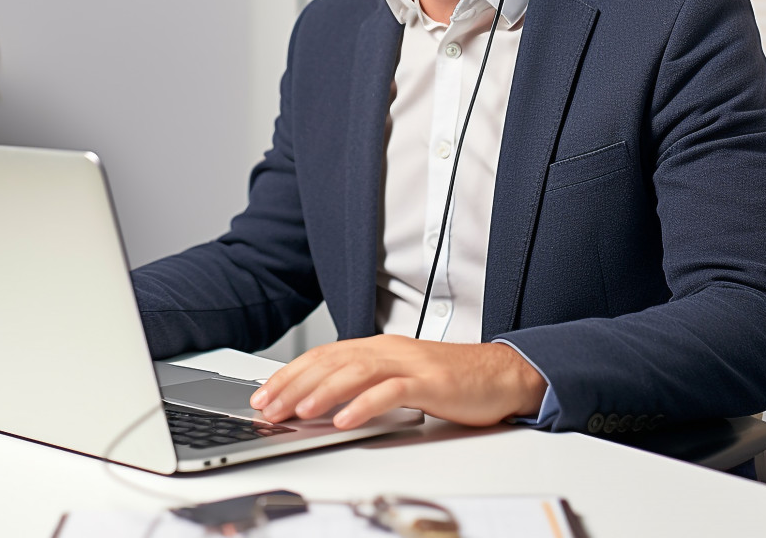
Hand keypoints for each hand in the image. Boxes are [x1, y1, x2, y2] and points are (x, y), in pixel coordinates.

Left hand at [248, 335, 546, 429]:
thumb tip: (323, 401)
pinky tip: (345, 419)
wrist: (499, 374)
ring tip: (297, 411)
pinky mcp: (430, 382)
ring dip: (323, 392)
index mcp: (378, 347)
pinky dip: (365, 405)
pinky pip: (392, 392)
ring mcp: (409, 363)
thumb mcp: (399, 377)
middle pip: (332, 362)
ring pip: (356, 373)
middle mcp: (388, 349)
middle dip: (295, 384)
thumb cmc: (449, 380)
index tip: (265, 393)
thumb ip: (366, 383)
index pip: (324, 356)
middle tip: (269, 405)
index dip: (291, 373)